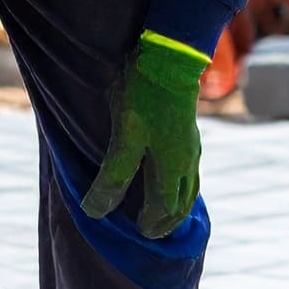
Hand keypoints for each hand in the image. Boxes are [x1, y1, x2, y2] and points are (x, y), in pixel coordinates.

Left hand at [84, 32, 206, 239]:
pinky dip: (182, 185)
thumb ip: (113, 176)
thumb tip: (96, 211)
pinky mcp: (189, 132)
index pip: (164, 208)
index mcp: (173, 168)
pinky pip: (190, 170)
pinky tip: (170, 176)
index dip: (152, 223)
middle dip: (168, 221)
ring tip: (165, 211)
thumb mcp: (124, 138)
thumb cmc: (145, 97)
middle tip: (153, 231)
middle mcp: (187, 162)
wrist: (169, 56)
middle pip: (182, 202)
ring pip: (190, 186)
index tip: (139, 232)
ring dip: (178, 204)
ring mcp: (192, 146)